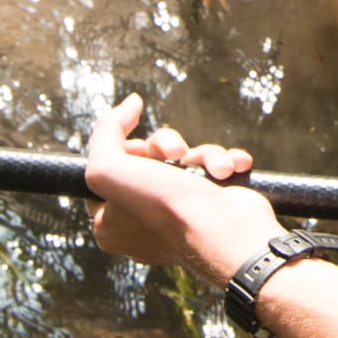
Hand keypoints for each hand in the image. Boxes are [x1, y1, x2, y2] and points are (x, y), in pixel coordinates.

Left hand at [83, 94, 280, 286]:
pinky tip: (232, 167)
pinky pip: (214, 171)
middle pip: (149, 159)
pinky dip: (225, 163)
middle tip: (175, 154)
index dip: (123, 151)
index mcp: (112, 225)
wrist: (227, 233)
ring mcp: (181, 217)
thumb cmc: (164, 208)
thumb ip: (105, 133)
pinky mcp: (212, 208)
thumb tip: (131, 104)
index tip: (137, 151)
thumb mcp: (108, 169)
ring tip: (215, 167)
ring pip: (185, 160)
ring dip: (203, 154)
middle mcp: (144, 224)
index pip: (108, 173)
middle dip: (166, 146)